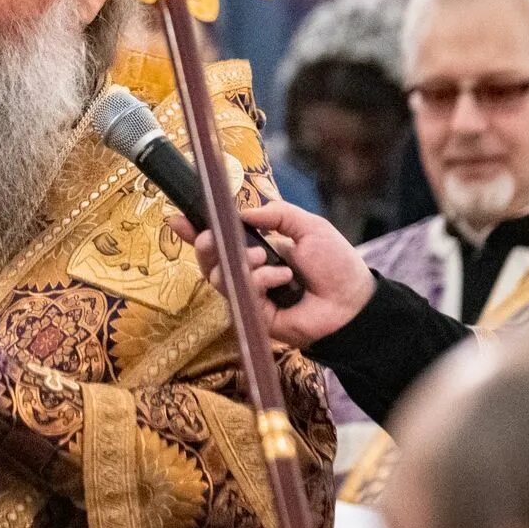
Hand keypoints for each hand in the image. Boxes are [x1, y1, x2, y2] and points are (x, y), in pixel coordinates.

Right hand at [171, 198, 374, 348]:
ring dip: (236, 261)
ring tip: (261, 257)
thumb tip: (242, 212)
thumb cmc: (334, 264)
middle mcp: (248, 272)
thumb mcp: (308, 227)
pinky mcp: (254, 315)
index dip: (195, 229)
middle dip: (204, 244)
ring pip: (217, 277)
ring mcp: (249, 295)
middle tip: (210, 235)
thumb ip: (276, 215)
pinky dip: (260, 279)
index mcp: (257, 248)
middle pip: (208, 259)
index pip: (219, 238)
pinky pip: (241, 293)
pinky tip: (283, 277)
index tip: (176, 218)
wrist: (352, 302)